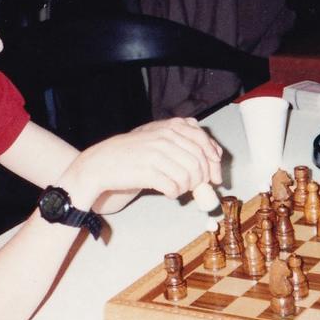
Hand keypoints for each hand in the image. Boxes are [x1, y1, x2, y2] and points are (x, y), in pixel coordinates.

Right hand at [74, 118, 222, 202]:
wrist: (103, 163)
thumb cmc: (134, 152)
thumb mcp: (159, 136)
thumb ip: (185, 139)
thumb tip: (216, 154)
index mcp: (170, 127)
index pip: (203, 142)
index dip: (214, 162)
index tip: (216, 177)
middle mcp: (165, 137)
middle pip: (199, 162)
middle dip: (202, 179)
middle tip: (195, 187)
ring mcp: (156, 154)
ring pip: (189, 177)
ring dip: (187, 187)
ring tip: (177, 187)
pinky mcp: (148, 172)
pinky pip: (174, 187)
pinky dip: (174, 193)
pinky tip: (168, 191)